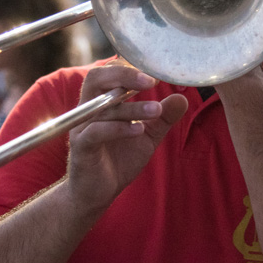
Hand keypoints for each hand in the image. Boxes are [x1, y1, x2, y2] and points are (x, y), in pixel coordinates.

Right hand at [63, 63, 187, 216]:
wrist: (96, 194)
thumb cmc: (117, 160)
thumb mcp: (146, 137)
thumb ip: (162, 118)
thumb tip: (182, 98)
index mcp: (101, 102)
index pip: (108, 72)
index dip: (128, 68)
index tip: (154, 73)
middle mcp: (88, 110)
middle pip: (96, 79)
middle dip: (124, 76)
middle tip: (151, 81)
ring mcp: (81, 128)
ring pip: (103, 107)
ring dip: (132, 107)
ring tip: (157, 111)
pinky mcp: (81, 147)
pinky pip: (96, 131)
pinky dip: (119, 128)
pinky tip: (138, 131)